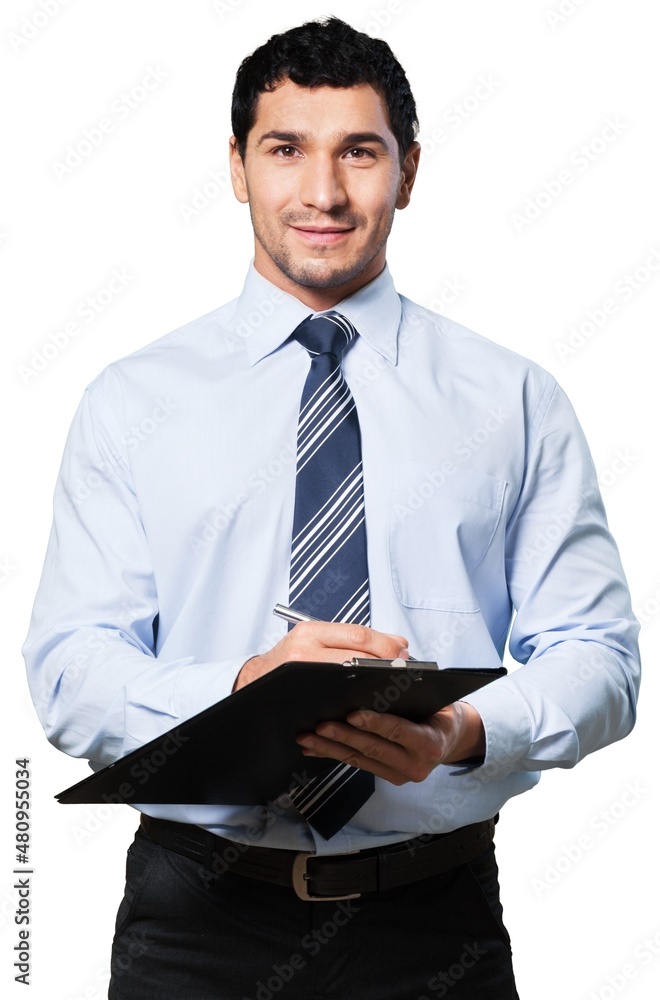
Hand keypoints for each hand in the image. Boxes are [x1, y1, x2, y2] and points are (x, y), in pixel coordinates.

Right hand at [233, 621, 408, 690]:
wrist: (253, 682)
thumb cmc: (292, 661)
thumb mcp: (319, 640)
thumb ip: (356, 639)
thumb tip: (400, 642)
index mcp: (311, 631)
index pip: (358, 635)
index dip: (386, 645)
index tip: (405, 653)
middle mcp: (303, 649)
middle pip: (356, 656)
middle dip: (385, 665)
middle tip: (405, 673)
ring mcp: (299, 675)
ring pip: (347, 678)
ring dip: (374, 683)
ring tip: (392, 687)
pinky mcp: (298, 700)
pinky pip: (334, 701)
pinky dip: (356, 700)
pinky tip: (370, 703)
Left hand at [296, 701, 484, 784]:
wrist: (451, 739)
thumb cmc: (440, 711)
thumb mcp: (437, 700)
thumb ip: (413, 692)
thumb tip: (382, 671)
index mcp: (430, 743)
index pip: (398, 731)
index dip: (375, 723)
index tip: (352, 714)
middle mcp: (415, 764)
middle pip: (373, 748)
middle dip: (343, 736)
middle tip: (320, 725)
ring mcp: (400, 774)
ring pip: (360, 759)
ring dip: (331, 747)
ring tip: (308, 737)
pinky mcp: (387, 777)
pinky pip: (357, 765)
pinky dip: (334, 755)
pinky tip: (314, 748)